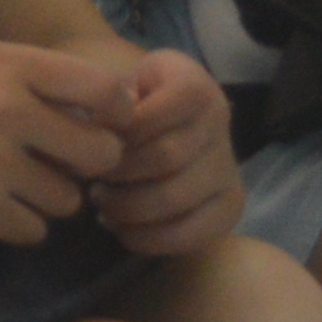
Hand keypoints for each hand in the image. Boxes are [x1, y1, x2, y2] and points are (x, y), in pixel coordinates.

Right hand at [0, 40, 129, 241]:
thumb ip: (36, 81)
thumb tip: (107, 115)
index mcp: (9, 63)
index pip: (101, 90)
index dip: (115, 116)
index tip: (103, 128)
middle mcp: (6, 106)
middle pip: (99, 153)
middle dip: (87, 167)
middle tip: (62, 167)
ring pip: (68, 200)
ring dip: (48, 199)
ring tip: (13, 185)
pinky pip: (34, 231)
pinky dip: (18, 225)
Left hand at [83, 48, 244, 259]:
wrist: (171, 122)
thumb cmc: (133, 100)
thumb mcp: (119, 83)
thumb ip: (106, 101)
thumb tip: (95, 126)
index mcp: (194, 85)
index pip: (155, 113)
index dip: (118, 132)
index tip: (91, 140)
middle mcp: (221, 123)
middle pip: (165, 158)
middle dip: (118, 173)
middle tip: (91, 179)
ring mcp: (229, 167)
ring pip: (175, 198)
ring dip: (127, 207)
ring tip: (102, 202)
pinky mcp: (230, 207)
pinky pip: (191, 233)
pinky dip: (148, 238)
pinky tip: (121, 228)